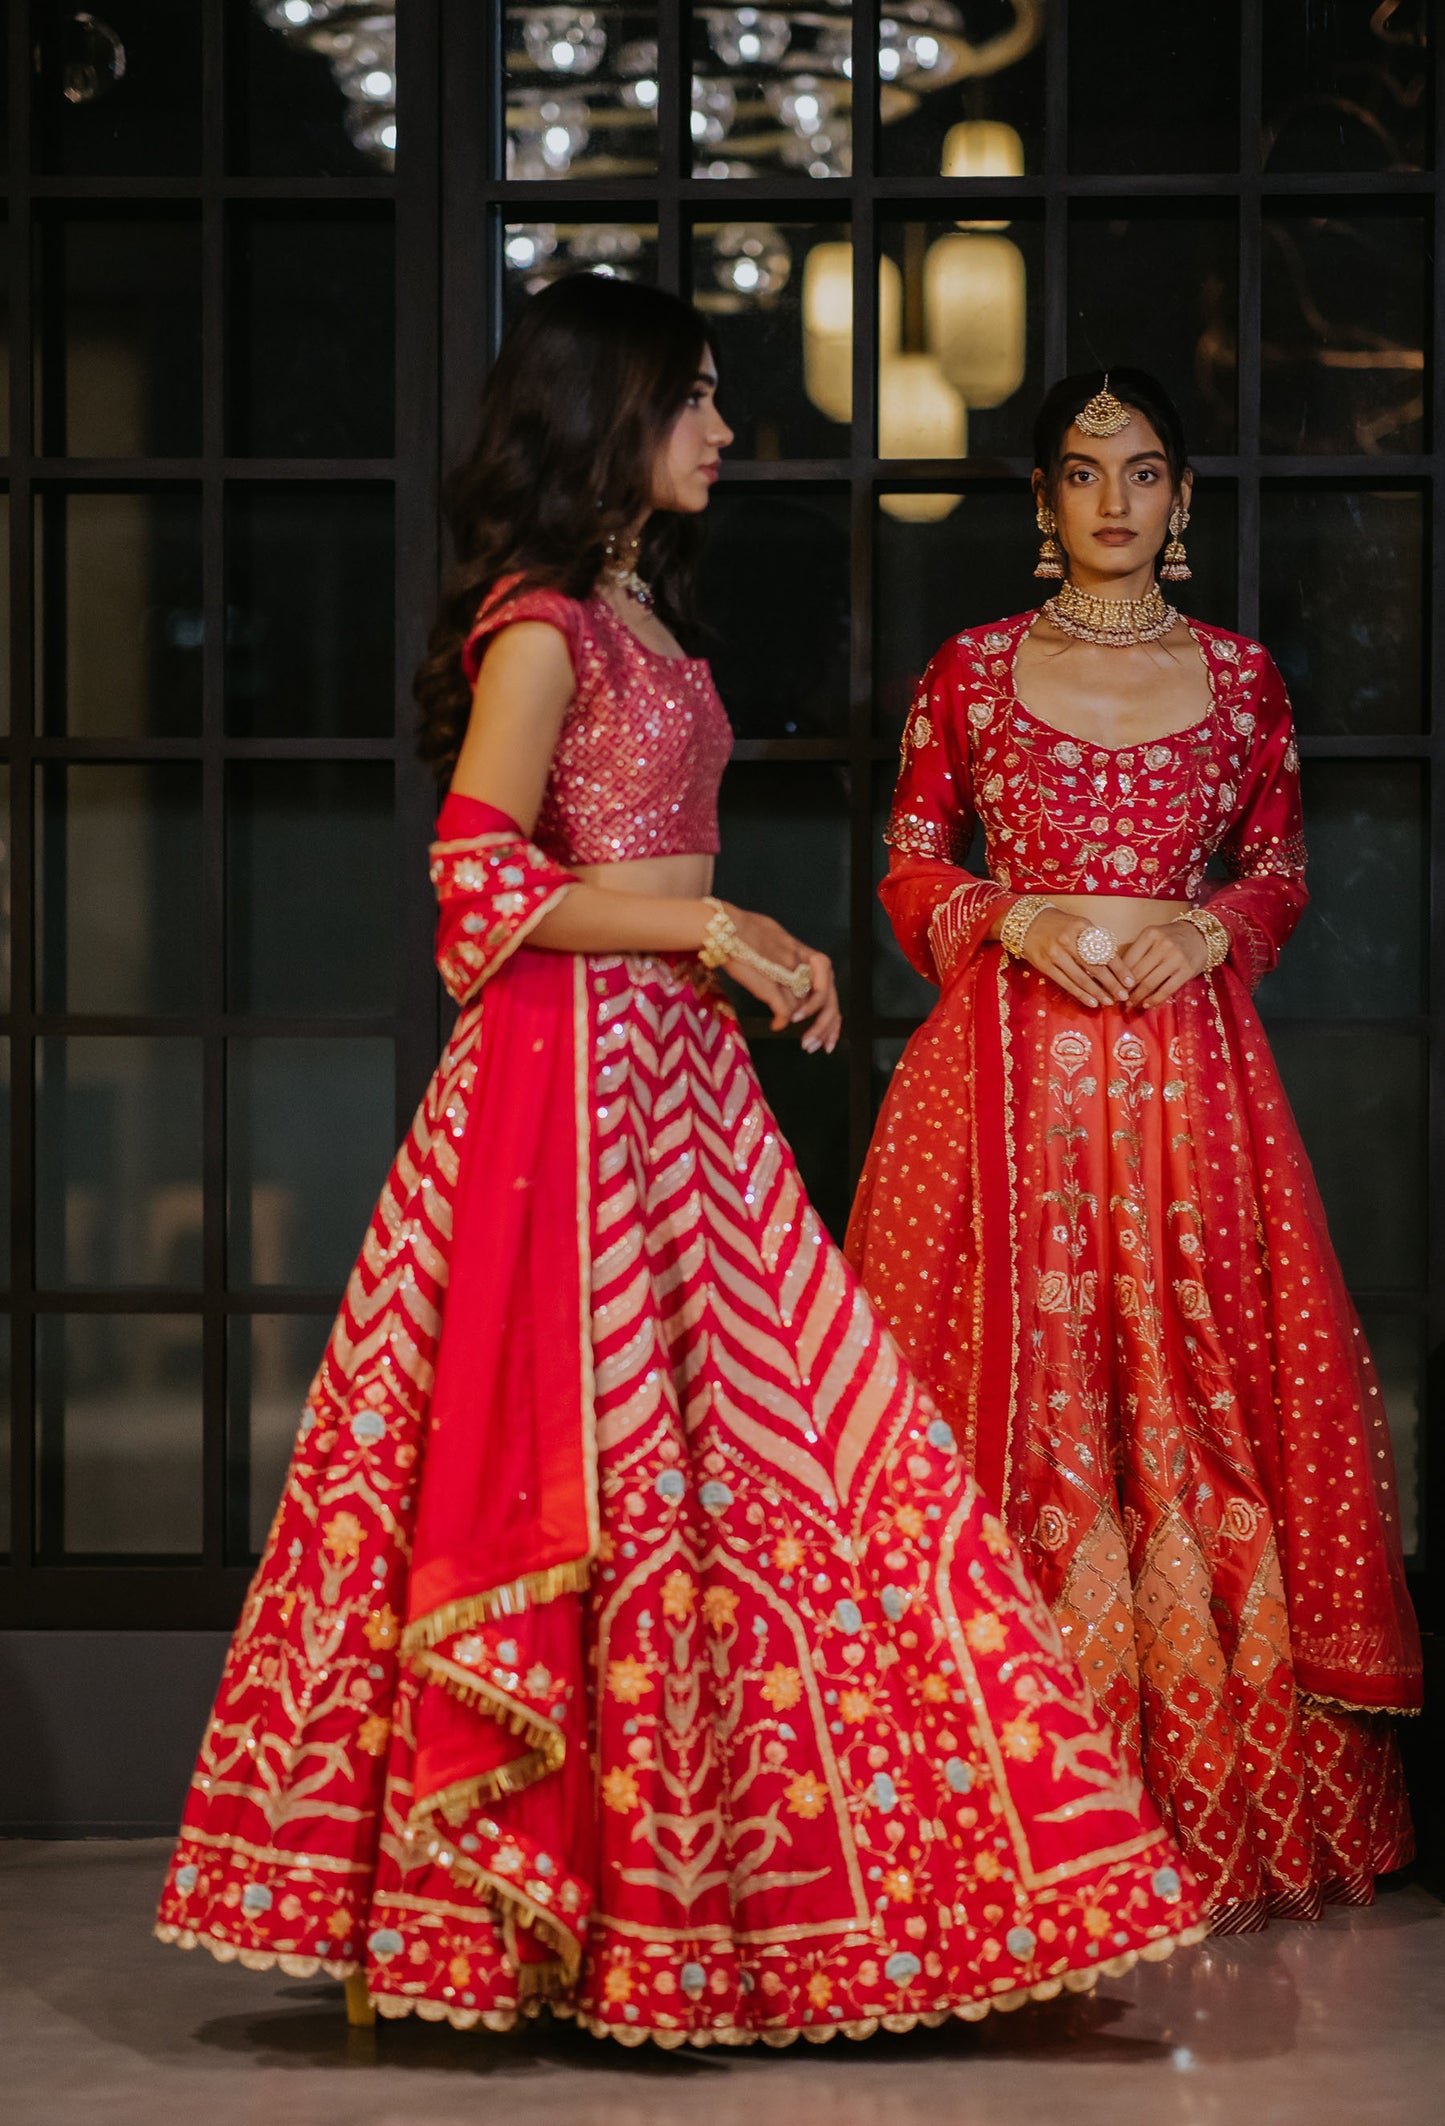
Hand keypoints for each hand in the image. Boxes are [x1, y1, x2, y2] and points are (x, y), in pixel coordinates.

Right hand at [717, 904, 841, 1053]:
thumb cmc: (741, 934)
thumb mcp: (773, 945)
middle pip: (827, 998)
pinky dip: (783, 1021)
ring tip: (805, 1043)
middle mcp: (803, 964)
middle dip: (826, 1026)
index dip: (831, 1013)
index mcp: (805, 954)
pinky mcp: (773, 983)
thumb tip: (782, 985)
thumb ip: (783, 964)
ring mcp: (789, 973)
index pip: (829, 986)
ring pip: (809, 1007)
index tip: (828, 1037)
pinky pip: (786, 1010)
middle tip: (819, 1047)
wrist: (724, 928)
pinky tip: (776, 1027)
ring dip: (811, 1029)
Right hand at [1015, 907, 1134, 1009]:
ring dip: (1097, 992)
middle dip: (1112, 983)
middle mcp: (1069, 940)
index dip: (1120, 968)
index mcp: (1082, 927)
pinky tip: (1092, 1002)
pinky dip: (1080, 994)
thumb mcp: (1079, 925)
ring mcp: (1055, 953)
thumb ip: (1094, 941)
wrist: (1025, 922)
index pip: (1105, 950)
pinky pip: (1066, 983)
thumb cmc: (1058, 924)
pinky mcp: (1045, 966)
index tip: (1130, 981)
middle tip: (1124, 996)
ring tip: (1109, 1002)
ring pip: (1081, 977)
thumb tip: (1115, 964)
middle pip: (1095, 966)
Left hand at [1119, 919, 1208, 1008]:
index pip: (1128, 960)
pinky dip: (1154, 1000)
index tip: (1113, 988)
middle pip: (1137, 973)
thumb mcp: (1153, 938)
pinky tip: (1146, 1004)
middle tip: (1119, 1000)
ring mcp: (1175, 958)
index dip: (1118, 977)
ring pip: (1150, 983)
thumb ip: (1138, 952)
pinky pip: (1166, 990)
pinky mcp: (1186, 971)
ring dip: (1137, 997)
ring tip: (1131, 1004)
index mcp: (1150, 934)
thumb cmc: (1171, 939)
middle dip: (1125, 990)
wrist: (1201, 936)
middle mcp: (1162, 945)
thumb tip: (1117, 977)